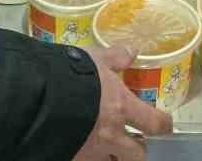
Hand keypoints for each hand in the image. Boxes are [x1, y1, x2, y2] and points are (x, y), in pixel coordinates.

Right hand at [70, 46, 171, 160]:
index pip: (155, 123)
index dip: (163, 125)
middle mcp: (111, 136)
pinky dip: (86, 157)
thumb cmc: (69, 75)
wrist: (36, 98)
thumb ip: (114, 57)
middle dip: (137, 149)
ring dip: (112, 156)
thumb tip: (131, 52)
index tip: (165, 124)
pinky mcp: (72, 159)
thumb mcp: (93, 58)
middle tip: (133, 141)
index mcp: (121, 108)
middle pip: (137, 155)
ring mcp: (91, 152)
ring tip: (106, 148)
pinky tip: (80, 149)